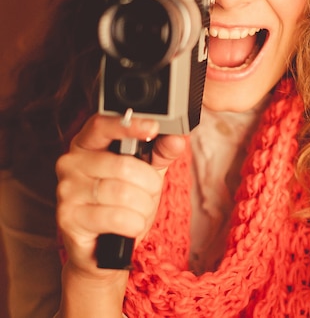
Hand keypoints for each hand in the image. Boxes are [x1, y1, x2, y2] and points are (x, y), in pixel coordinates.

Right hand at [56, 113, 185, 278]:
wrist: (101, 250)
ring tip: (139, 211)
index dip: (128, 124)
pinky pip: (116, 217)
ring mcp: (66, 190)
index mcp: (87, 143)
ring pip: (123, 193)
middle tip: (149, 192)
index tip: (153, 127)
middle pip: (124, 165)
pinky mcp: (68, 217)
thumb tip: (176, 139)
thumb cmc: (123, 204)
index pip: (102, 125)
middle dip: (149, 184)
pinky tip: (130, 226)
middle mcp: (71, 162)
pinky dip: (134, 224)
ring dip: (143, 206)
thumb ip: (161, 153)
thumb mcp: (146, 174)